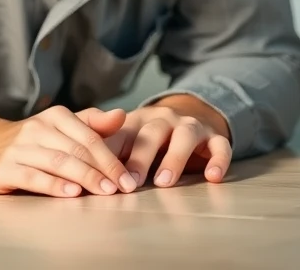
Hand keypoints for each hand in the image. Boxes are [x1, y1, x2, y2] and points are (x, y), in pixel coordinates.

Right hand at [0, 107, 137, 197]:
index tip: (128, 178)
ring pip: (57, 161)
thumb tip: (121, 115)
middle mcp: (37, 128)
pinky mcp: (4, 167)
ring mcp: (19, 147)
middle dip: (102, 169)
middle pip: (76, 149)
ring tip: (104, 191)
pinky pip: (32, 176)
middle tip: (123, 188)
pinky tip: (71, 193)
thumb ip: (91, 123)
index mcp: (54, 117)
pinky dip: (53, 185)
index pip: (89, 136)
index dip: (111, 157)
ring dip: (84, 176)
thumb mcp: (61, 127)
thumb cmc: (32, 142)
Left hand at [96, 98, 232, 187]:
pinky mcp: (214, 137)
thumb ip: (105, 147)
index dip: (110, 155)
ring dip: (174, 158)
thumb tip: (80, 167)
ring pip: (183, 136)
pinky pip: (220, 145)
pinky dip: (218, 160)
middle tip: (131, 183)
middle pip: (150, 133)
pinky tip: (212, 177)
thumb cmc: (148, 137)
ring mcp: (189, 126)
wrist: (188, 116)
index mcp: (136, 120)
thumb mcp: (126, 138)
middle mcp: (163, 119)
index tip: (103, 179)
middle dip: (140, 157)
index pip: (121, 134)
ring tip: (164, 182)